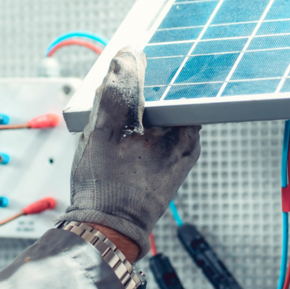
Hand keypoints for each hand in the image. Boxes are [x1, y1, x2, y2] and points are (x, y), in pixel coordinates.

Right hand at [64, 48, 200, 261]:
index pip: (177, 82)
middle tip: (114, 76)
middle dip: (140, 82)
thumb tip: (128, 55)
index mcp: (183, 130)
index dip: (154, 64)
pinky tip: (114, 124)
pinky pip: (151, 128)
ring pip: (156, 111)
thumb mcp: (103, 133)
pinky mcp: (162, 161)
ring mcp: (175, 151)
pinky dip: (134, 120)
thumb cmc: (106, 189)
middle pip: (167, 94)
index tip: (131, 55)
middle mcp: (186, 140)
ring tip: (110, 100)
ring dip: (134, 102)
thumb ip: (116, 92)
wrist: (105, 232)